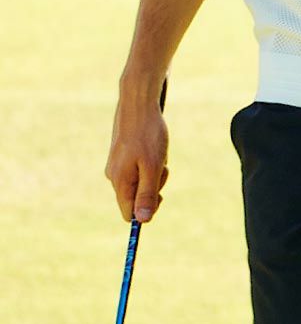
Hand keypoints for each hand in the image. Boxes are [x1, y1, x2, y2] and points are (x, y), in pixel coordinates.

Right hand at [105, 87, 168, 222]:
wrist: (138, 102)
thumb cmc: (148, 134)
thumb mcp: (153, 166)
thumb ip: (147, 194)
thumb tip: (142, 221)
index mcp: (120, 182)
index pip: (129, 214)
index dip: (145, 211)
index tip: (160, 196)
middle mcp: (114, 176)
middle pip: (137, 198)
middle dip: (154, 186)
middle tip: (162, 167)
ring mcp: (117, 165)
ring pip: (140, 181)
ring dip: (154, 172)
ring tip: (158, 153)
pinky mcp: (122, 155)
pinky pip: (139, 168)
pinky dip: (150, 161)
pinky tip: (154, 147)